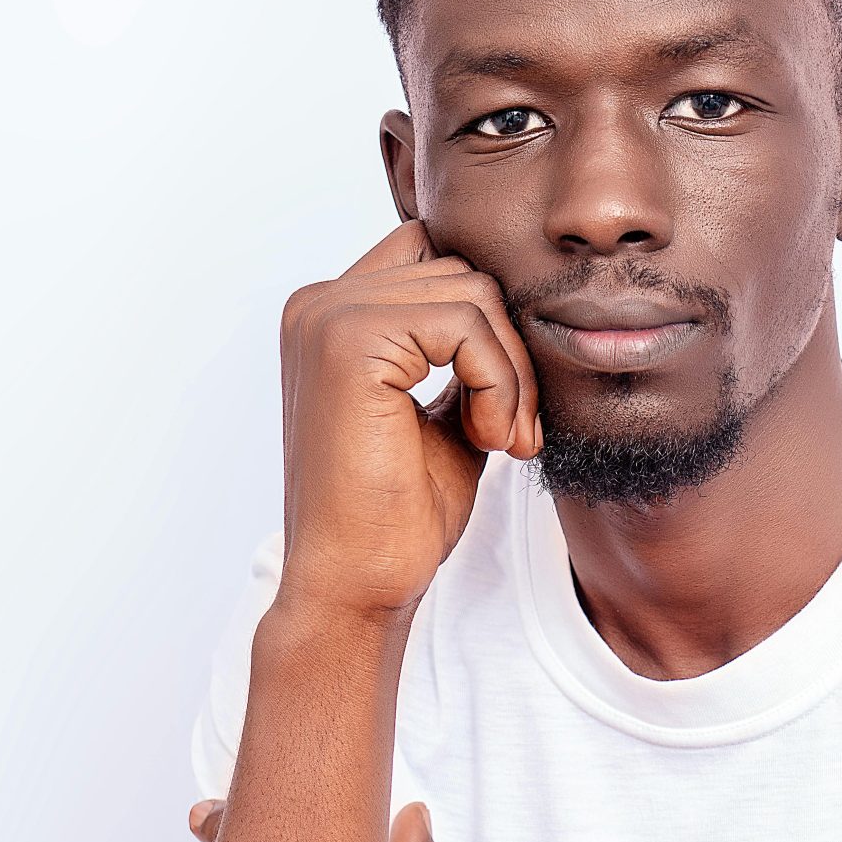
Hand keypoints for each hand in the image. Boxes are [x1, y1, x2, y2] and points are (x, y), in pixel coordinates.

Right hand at [277, 218, 542, 620]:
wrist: (355, 584)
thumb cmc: (398, 514)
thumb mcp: (444, 415)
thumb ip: (466, 356)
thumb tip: (523, 308)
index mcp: (330, 317)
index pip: (434, 256)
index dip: (486, 321)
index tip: (505, 406)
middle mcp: (318, 304)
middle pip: (459, 268)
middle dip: (508, 348)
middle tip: (516, 432)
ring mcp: (327, 317)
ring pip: (471, 292)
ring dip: (510, 371)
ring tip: (502, 439)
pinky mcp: (347, 342)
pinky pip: (464, 324)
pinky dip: (499, 381)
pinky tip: (488, 439)